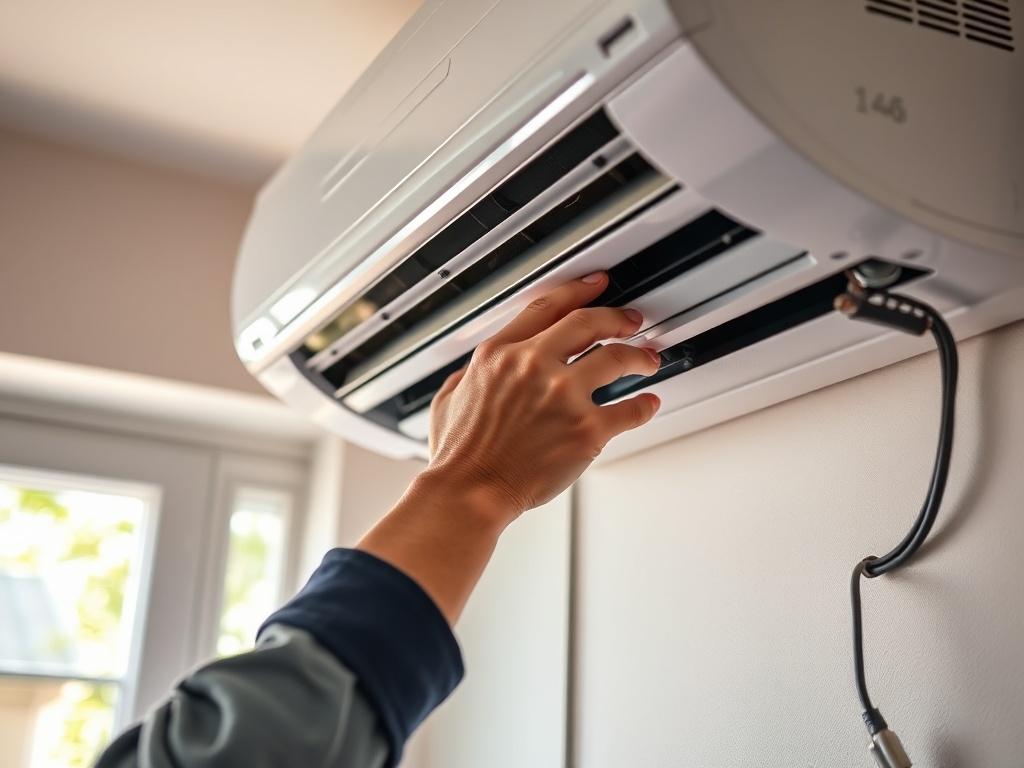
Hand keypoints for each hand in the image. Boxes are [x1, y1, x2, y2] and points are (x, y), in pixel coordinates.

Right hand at [426, 271, 660, 520]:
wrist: (471, 491)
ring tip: (648, 360)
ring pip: (618, 357)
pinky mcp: (587, 430)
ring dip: (640, 356)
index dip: (578, 291)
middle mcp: (534, 365)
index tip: (595, 285)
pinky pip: (630, 409)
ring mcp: (564, 396)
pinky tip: (648, 403)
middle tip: (631, 321)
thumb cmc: (459, 455)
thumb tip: (473, 374)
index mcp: (500, 354)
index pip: (548, 308)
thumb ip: (466, 378)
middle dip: (618, 318)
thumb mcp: (448, 399)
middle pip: (590, 323)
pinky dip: (645, 405)